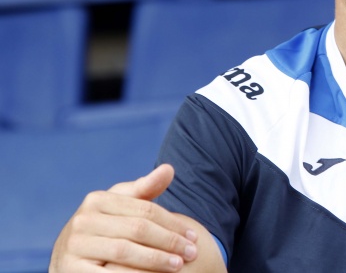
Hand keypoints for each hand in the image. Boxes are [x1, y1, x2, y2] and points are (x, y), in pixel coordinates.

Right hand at [50, 164, 198, 271]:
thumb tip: (169, 168)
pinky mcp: (71, 269)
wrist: (66, 259)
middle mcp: (83, 220)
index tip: (194, 236)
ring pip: (125, 251)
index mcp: (97, 200)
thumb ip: (144, 189)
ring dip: (156, 260)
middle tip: (192, 253)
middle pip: (138, 230)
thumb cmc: (104, 229)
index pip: (146, 210)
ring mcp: (74, 245)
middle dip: (169, 242)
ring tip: (179, 265)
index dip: (173, 223)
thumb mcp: (120, 206)